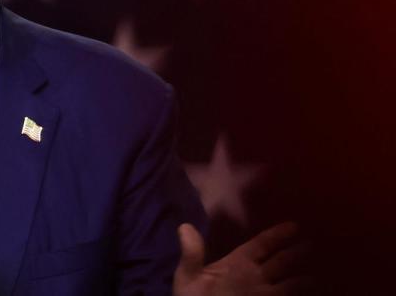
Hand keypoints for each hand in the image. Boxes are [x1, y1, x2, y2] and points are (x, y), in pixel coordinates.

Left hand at [173, 222, 312, 295]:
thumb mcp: (189, 279)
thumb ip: (193, 255)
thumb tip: (184, 225)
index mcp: (237, 264)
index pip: (261, 245)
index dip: (277, 235)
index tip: (296, 225)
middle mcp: (255, 279)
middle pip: (283, 262)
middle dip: (299, 253)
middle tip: (320, 242)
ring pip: (292, 285)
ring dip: (307, 279)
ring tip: (329, 269)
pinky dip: (305, 294)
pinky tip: (321, 290)